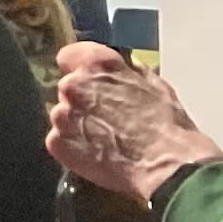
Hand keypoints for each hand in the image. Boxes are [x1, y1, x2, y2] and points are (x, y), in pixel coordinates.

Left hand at [49, 41, 222, 204]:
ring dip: (78, 124)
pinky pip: (60, 140)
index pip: (69, 56)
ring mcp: (61, 116)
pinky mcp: (57, 143)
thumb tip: (121, 69)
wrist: (165, 165)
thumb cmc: (166, 124)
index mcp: (95, 64)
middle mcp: (72, 85)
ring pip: (64, 116)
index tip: (88, 80)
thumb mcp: (153, 84)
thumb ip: (127, 72)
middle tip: (107, 116)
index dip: (79, 68)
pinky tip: (98, 154)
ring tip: (106, 139)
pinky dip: (74, 147)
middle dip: (84, 100)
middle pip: (68, 89)